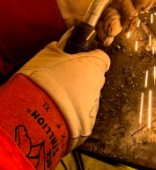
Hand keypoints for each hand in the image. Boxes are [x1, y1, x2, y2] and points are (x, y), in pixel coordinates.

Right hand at [17, 30, 109, 151]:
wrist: (39, 113)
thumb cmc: (44, 79)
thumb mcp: (47, 55)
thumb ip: (58, 49)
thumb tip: (59, 45)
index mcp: (93, 65)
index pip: (102, 58)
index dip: (92, 59)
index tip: (80, 61)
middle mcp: (98, 84)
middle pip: (95, 78)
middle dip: (83, 79)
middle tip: (64, 81)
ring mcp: (95, 105)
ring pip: (89, 97)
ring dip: (78, 97)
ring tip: (57, 99)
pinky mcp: (88, 124)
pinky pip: (83, 116)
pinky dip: (73, 114)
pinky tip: (58, 114)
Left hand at [55, 0, 154, 45]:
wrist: (59, 2)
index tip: (143, 4)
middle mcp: (115, 1)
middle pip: (130, 10)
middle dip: (130, 16)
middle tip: (130, 20)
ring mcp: (107, 14)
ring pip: (119, 22)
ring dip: (117, 27)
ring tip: (111, 31)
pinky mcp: (99, 25)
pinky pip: (107, 31)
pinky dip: (107, 35)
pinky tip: (106, 38)